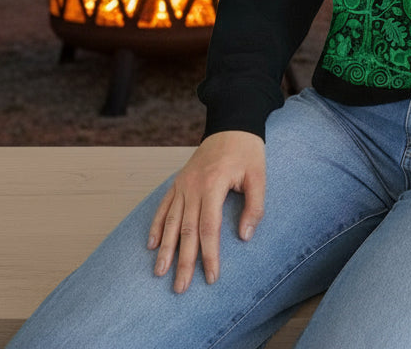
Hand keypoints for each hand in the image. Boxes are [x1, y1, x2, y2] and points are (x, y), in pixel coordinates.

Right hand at [147, 129, 265, 293]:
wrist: (231, 124)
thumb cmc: (248, 151)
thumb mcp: (259, 176)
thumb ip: (255, 206)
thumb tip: (244, 237)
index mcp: (213, 185)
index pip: (209, 228)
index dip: (209, 255)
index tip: (211, 277)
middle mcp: (193, 187)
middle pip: (186, 230)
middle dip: (183, 261)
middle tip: (180, 288)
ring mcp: (183, 184)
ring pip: (170, 221)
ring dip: (165, 249)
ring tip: (159, 273)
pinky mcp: (178, 181)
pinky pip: (164, 206)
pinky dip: (156, 225)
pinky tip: (152, 244)